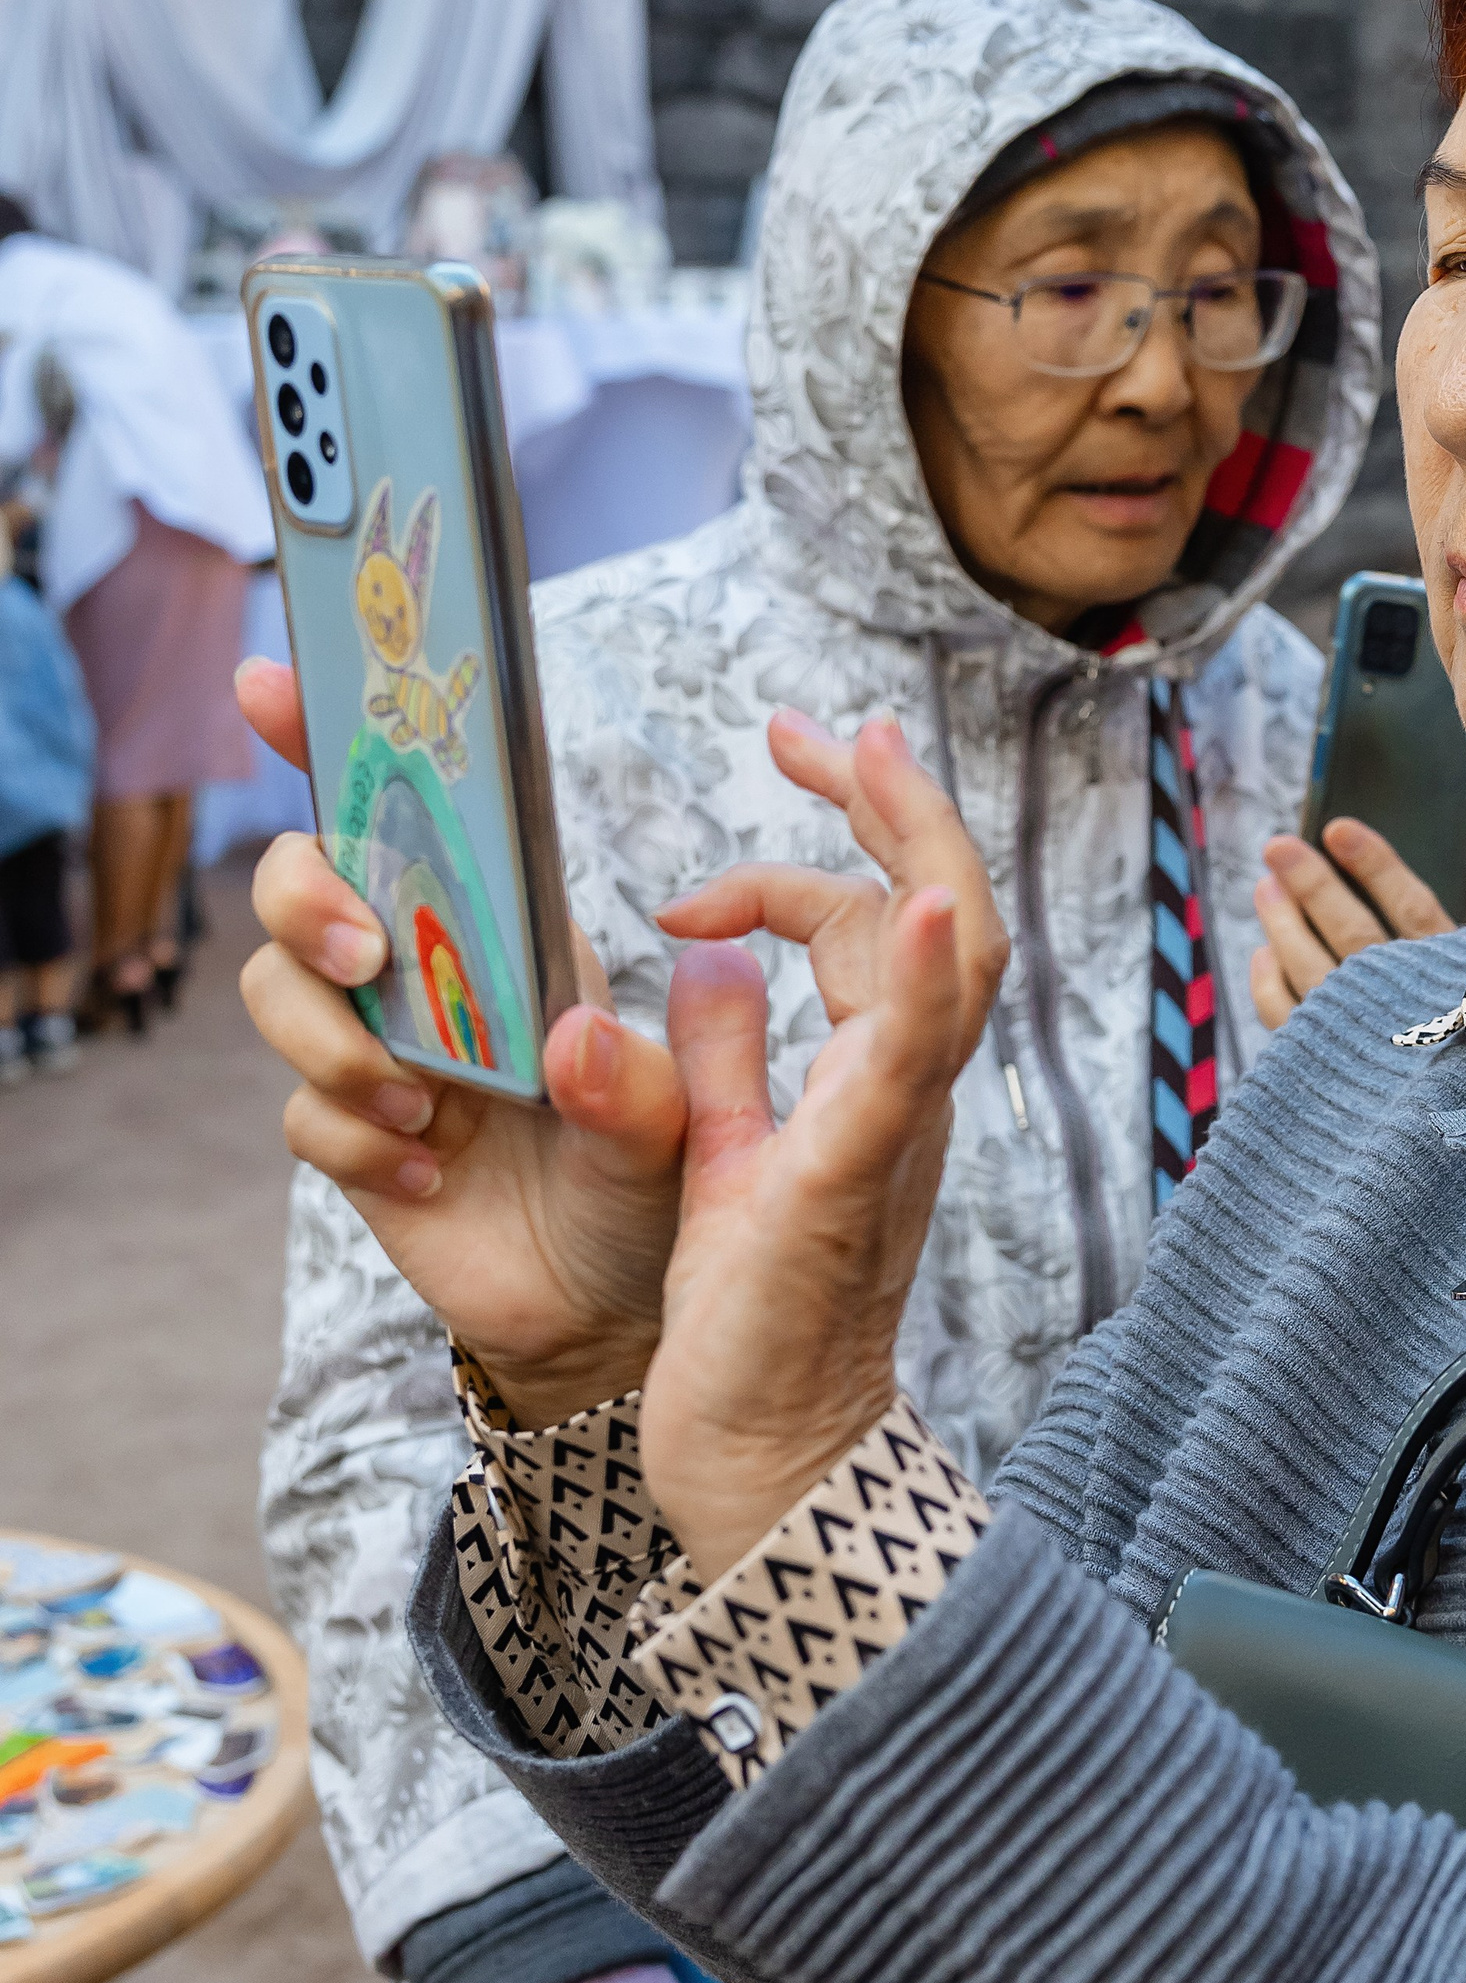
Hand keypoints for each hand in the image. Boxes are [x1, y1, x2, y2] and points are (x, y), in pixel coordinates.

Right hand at [233, 657, 684, 1421]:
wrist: (615, 1303)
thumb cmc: (652, 1180)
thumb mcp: (677, 1127)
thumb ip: (638, 1085)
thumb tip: (575, 1039)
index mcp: (501, 928)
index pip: (407, 809)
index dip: (328, 735)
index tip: (271, 679)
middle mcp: (423, 973)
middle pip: (302, 881)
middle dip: (310, 901)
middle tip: (370, 958)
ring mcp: (376, 1052)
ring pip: (279, 993)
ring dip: (336, 1043)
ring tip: (424, 1104)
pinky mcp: (352, 1136)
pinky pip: (304, 1115)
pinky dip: (360, 1140)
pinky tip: (433, 1171)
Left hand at [639, 708, 1008, 1582]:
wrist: (761, 1458)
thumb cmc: (751, 1323)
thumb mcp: (726, 1158)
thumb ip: (729, 1061)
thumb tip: (706, 966)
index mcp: (876, 1084)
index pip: (880, 930)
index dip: (816, 862)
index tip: (716, 860)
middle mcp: (905, 1096)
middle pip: (951, 911)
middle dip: (896, 801)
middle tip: (818, 727)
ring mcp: (891, 1136)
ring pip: (956, 964)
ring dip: (917, 845)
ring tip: (863, 752)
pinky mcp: (847, 1185)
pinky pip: (908, 1071)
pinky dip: (927, 982)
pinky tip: (922, 909)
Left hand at [1249, 802, 1465, 1029]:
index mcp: (1454, 975)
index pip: (1412, 907)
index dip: (1376, 866)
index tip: (1337, 828)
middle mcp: (1409, 1004)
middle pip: (1354, 936)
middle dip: (1313, 887)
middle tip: (1278, 847)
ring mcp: (1365, 1038)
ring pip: (1314, 974)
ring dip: (1283, 926)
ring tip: (1264, 886)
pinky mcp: (1331, 1068)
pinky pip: (1289, 1022)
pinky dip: (1270, 987)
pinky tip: (1264, 953)